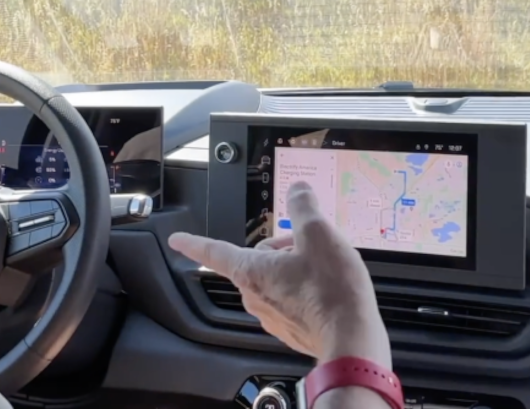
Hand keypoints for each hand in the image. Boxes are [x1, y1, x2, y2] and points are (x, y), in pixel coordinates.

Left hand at [168, 182, 389, 366]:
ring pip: (278, 278)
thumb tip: (297, 189)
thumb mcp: (319, 233)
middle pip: (260, 258)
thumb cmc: (332, 290)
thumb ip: (303, 206)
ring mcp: (272, 316)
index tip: (177, 240)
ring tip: (326, 270)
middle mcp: (255, 297)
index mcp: (251, 271)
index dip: (195, 242)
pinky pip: (293, 299)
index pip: (215, 251)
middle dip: (284, 248)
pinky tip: (330, 289)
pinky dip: (308, 290)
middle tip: (313, 248)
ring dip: (298, 268)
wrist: (352, 340)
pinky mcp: (291, 330)